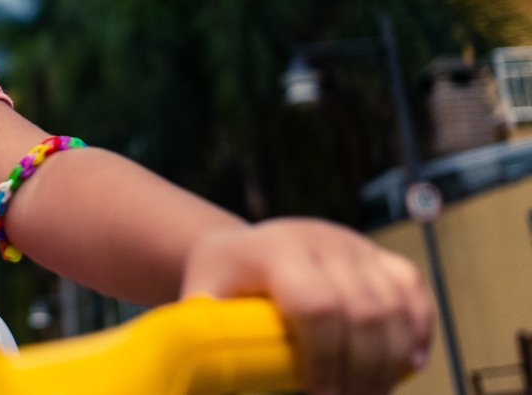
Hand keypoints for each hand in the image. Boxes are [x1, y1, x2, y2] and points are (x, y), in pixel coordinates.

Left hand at [179, 217, 432, 394]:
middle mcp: (320, 239)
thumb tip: (200, 374)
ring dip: (391, 361)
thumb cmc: (219, 282)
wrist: (240, 247)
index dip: (323, 357)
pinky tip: (407, 368)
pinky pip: (413, 291)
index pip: (315, 305)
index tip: (318, 394)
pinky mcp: (377, 254)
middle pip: (363, 312)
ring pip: (395, 306)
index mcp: (274, 249)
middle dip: (361, 370)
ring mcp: (353, 244)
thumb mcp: (200, 300)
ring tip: (371, 394)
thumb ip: (206, 335)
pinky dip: (419, 331)